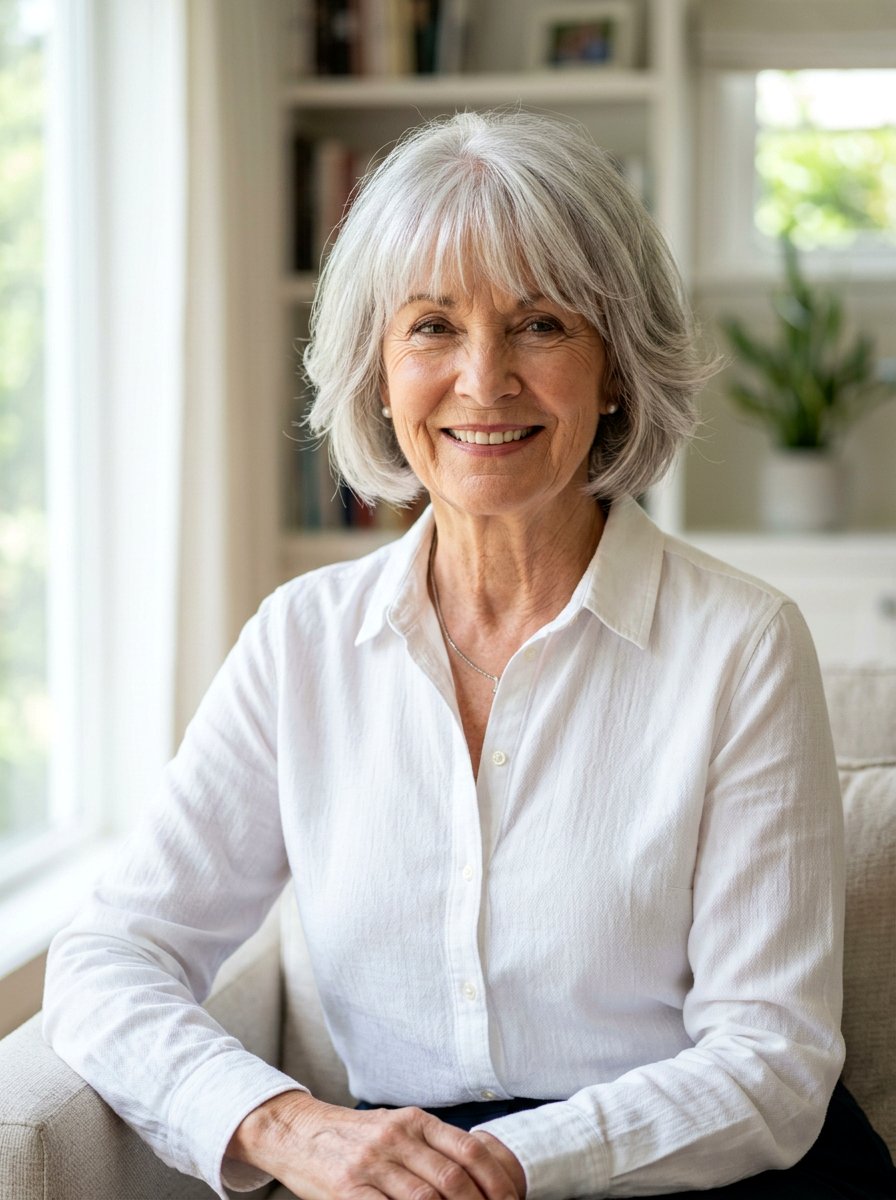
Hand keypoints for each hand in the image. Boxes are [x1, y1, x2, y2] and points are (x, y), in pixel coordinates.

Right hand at [227, 1090, 525, 1199]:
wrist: (300, 1132)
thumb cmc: (355, 1136)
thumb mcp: (397, 1126)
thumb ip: (432, 1143)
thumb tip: (480, 1166)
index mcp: (415, 1121)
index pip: (470, 1152)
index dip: (496, 1182)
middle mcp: (397, 1137)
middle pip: (453, 1180)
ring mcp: (373, 1163)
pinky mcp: (349, 1187)